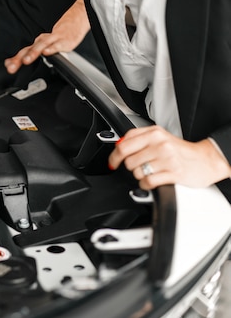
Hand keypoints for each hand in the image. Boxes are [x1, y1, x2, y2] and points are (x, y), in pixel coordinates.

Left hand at [4, 0, 89, 72]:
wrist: (78, 15)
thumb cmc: (61, 29)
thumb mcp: (47, 38)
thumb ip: (36, 49)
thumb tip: (22, 59)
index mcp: (38, 40)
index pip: (23, 49)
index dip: (14, 57)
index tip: (7, 64)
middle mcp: (43, 39)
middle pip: (29, 49)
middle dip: (19, 59)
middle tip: (11, 67)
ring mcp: (54, 39)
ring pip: (41, 46)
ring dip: (33, 53)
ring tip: (26, 60)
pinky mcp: (65, 40)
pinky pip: (58, 44)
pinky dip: (52, 48)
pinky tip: (47, 53)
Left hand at [108, 126, 230, 189]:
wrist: (205, 159)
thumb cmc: (180, 150)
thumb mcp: (159, 137)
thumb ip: (138, 138)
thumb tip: (117, 146)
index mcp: (154, 133)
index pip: (123, 145)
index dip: (114, 156)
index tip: (112, 163)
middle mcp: (160, 144)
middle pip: (128, 161)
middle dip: (131, 167)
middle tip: (141, 166)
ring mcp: (167, 159)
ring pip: (137, 172)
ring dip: (140, 176)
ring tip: (151, 171)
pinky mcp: (173, 173)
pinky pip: (147, 182)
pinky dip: (146, 184)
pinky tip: (153, 180)